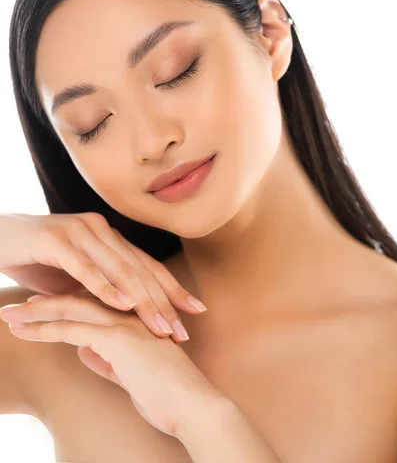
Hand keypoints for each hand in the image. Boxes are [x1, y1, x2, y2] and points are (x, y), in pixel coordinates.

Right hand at [0, 212, 206, 341]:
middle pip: (141, 268)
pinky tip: (122, 305)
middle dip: (165, 301)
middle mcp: (100, 230)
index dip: (173, 288)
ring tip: (160, 326)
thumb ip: (98, 289)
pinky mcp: (56, 240)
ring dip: (142, 300)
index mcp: (108, 237)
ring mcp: (80, 232)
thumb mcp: (72, 278)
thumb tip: (124, 315)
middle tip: (182, 331)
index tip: (196, 311)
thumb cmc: (35, 259)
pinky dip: (105, 286)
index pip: (148, 265)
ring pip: (119, 268)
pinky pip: (85, 266)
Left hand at [0, 294, 222, 437]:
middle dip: (43, 300)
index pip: (91, 301)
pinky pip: (73, 329)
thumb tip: (86, 353)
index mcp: (134, 317)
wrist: (194, 406)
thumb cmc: (168, 395)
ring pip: (70, 307)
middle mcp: (129, 312)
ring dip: (35, 311)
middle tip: (14, 304)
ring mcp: (124, 322)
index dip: (62, 301)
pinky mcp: (118, 339)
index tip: (37, 305)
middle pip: (77, 296)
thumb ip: (109, 360)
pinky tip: (23, 331)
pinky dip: (44, 329)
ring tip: (8, 314)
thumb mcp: (133, 375)